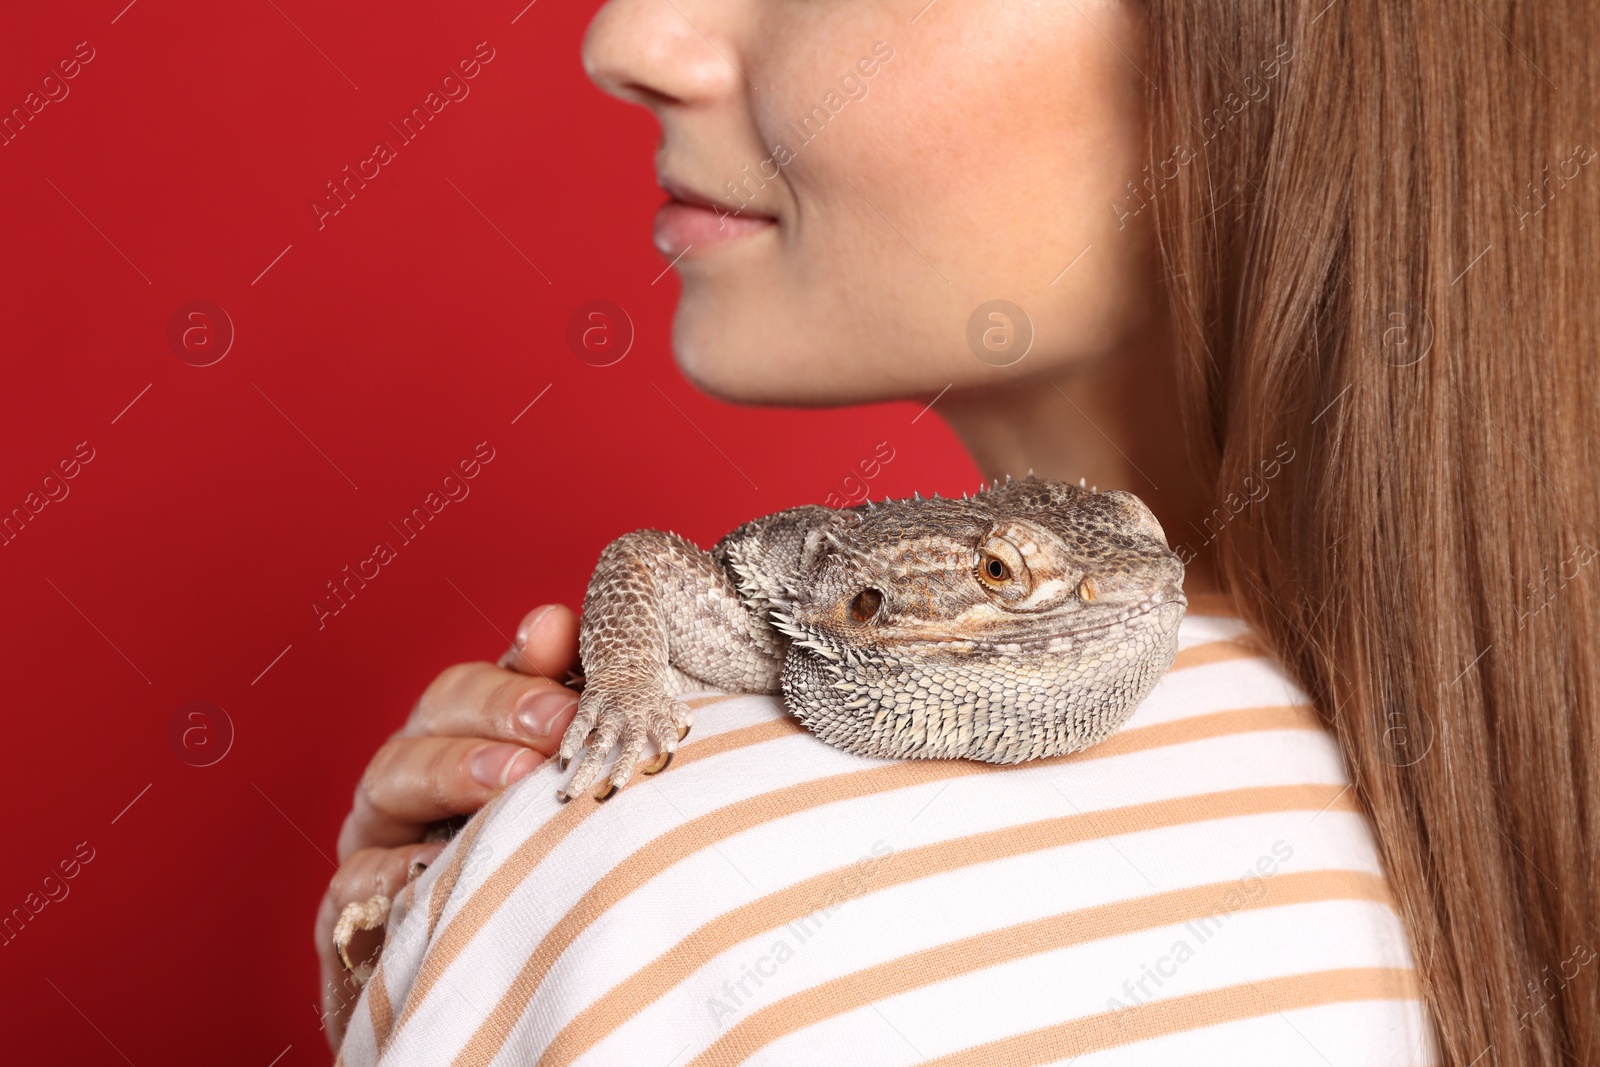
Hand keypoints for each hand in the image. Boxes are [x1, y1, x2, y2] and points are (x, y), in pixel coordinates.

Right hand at [314, 604, 581, 1052]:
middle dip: (498, 710)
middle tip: (559, 724)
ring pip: (391, 780)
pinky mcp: (351, 917)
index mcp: (461, 740)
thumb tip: (559, 622)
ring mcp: (376, 842)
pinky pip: (355, 884)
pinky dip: (389, 871)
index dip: (518, 662)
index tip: (560, 640)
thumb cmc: (532, 874)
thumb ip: (559, 704)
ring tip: (514, 781)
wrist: (495, 992)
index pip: (481, 681)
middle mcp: (412, 779)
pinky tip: (433, 864)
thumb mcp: (556, 786)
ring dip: (453, 771)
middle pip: (435, 715)